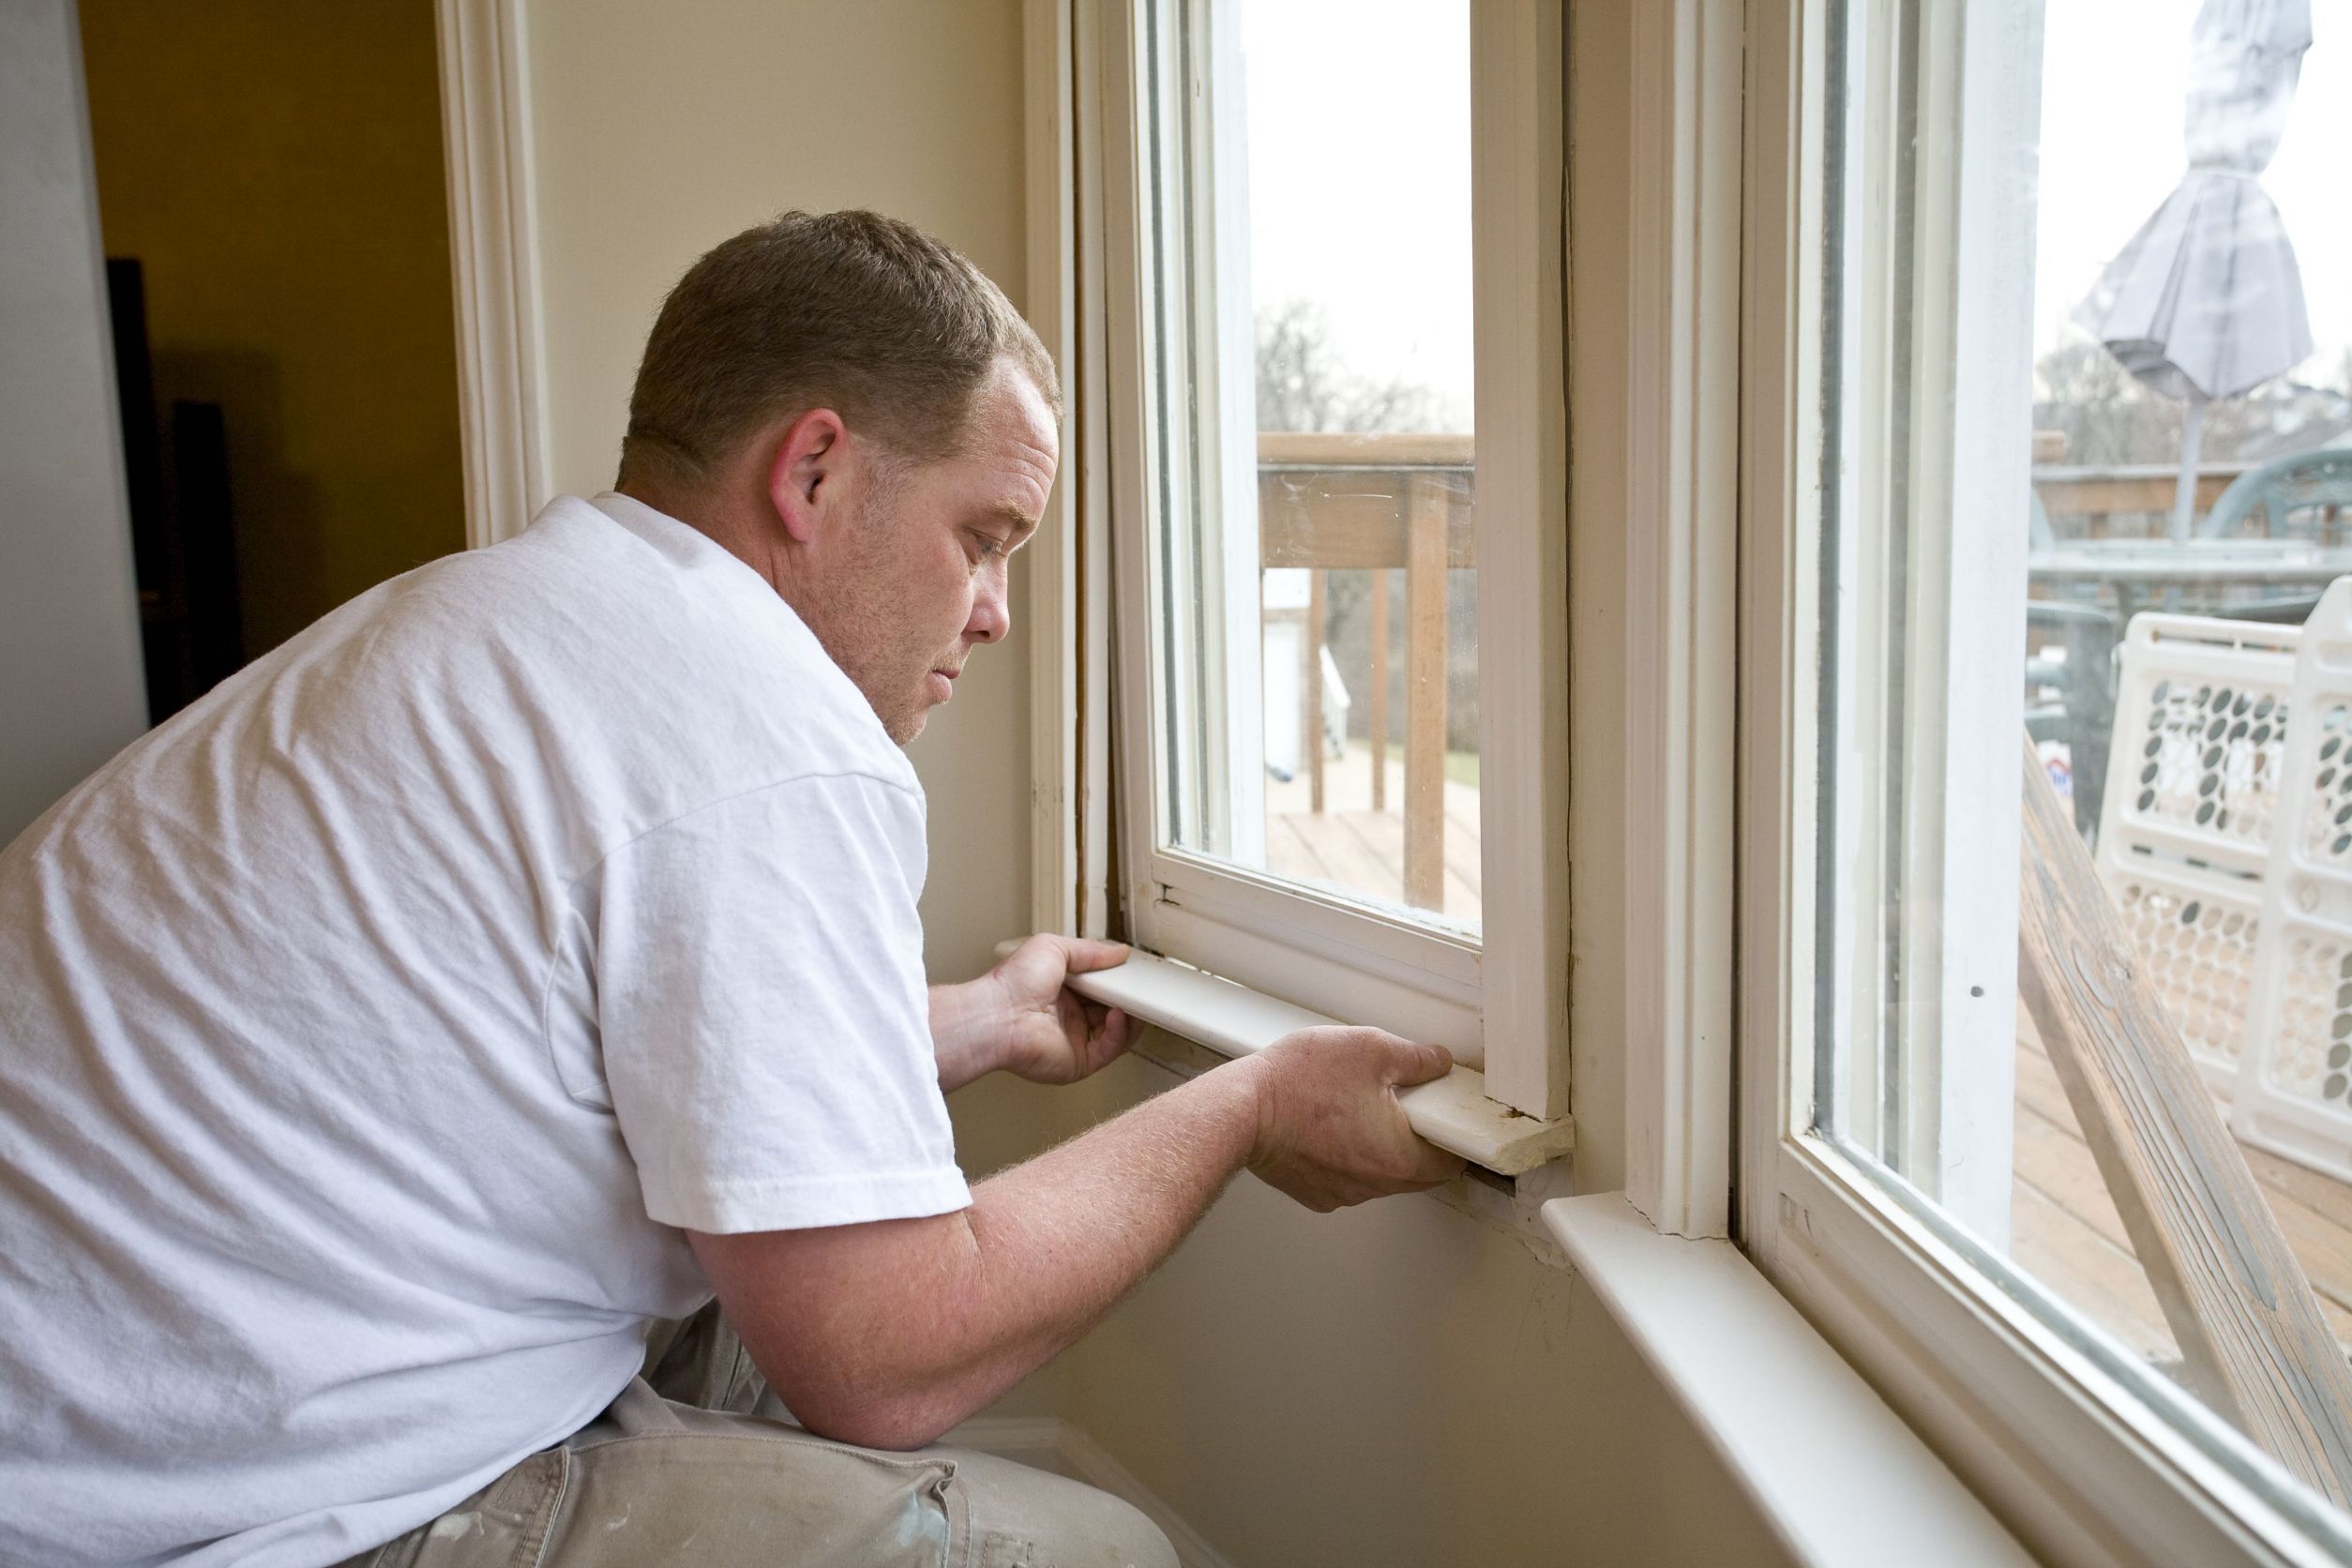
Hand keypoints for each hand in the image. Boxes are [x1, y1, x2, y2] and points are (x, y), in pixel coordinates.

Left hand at [985, 935, 1135, 1084]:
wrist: (997, 1014)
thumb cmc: (1013, 983)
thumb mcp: (1054, 948)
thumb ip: (1089, 950)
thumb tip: (1117, 951)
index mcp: (1063, 992)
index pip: (1101, 987)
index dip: (1116, 980)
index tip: (1131, 970)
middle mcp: (1070, 1018)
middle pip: (1113, 1009)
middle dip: (1127, 997)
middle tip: (1138, 984)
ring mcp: (1076, 1041)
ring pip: (1117, 1032)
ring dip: (1129, 1015)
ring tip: (1131, 998)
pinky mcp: (1079, 1062)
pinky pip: (1110, 1049)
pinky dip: (1120, 1032)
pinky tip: (1118, 1014)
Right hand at [1240, 1027, 1464, 1210]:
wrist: (1242, 1110)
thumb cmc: (1300, 1083)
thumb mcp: (1370, 1049)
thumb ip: (1416, 1058)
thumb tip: (1438, 1062)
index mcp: (1398, 1157)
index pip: (1451, 1162)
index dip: (1453, 1136)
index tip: (1447, 1117)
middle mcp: (1374, 1186)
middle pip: (1417, 1172)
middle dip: (1417, 1140)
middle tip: (1403, 1104)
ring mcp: (1342, 1194)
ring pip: (1380, 1174)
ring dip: (1379, 1148)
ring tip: (1357, 1108)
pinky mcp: (1315, 1194)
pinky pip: (1346, 1178)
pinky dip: (1346, 1156)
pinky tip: (1330, 1125)